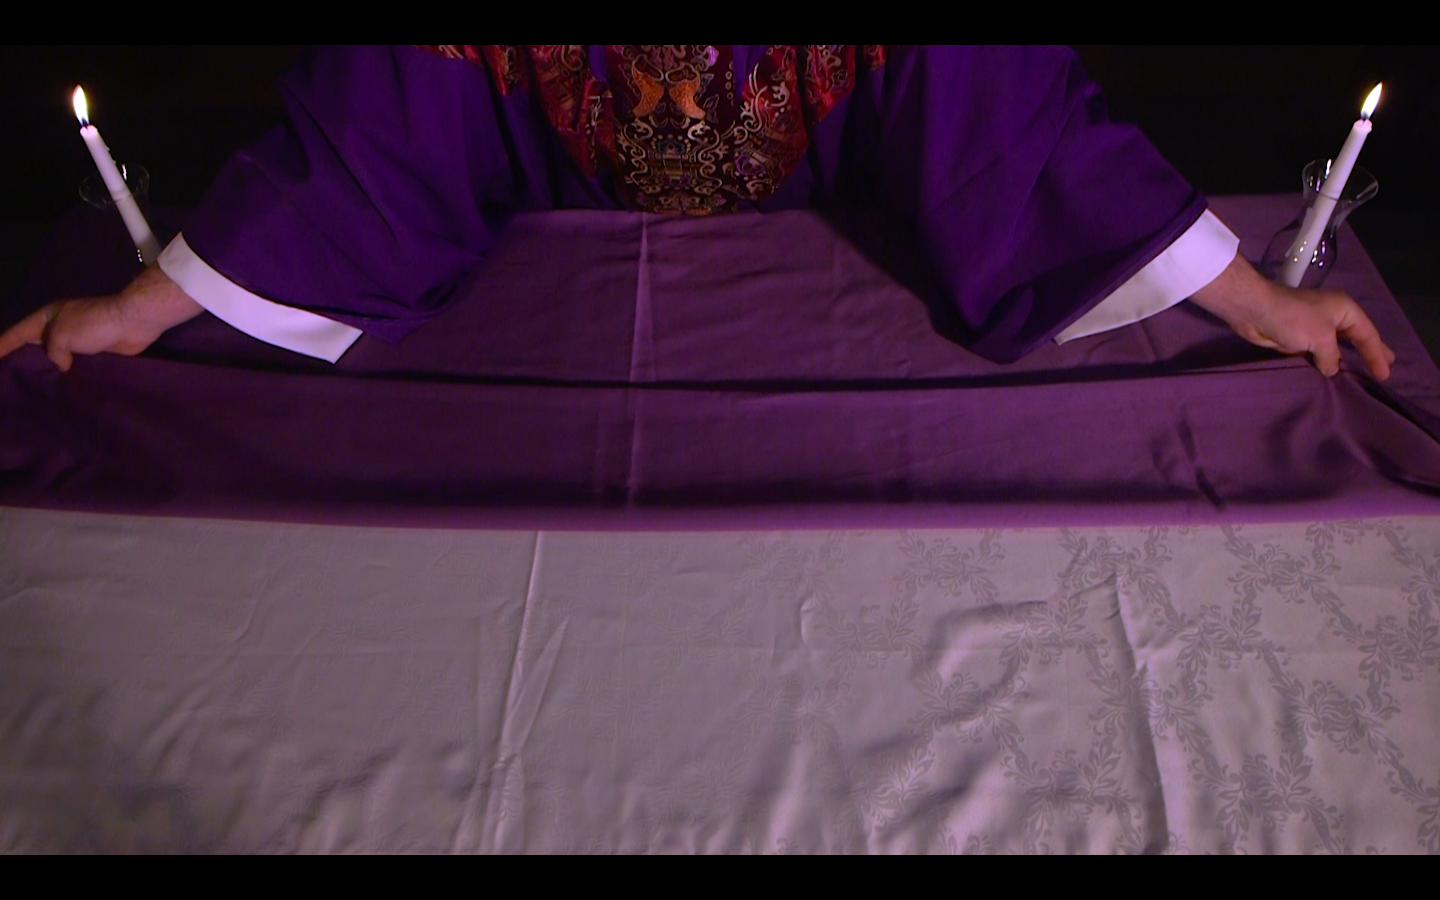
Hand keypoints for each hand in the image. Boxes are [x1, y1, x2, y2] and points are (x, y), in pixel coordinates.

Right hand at [0, 266, 202, 371]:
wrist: (134, 323)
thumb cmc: (94, 324)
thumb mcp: (62, 335)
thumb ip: (52, 353)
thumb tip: (62, 366)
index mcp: (48, 317)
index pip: (18, 332)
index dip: (2, 344)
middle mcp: (60, 327)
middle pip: (35, 346)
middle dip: (22, 360)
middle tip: (10, 377)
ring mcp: (78, 340)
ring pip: (56, 358)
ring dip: (48, 371)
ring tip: (33, 389)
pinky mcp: (94, 352)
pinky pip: (75, 365)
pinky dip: (69, 375)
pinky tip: (63, 390)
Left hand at [1189, 253, 1394, 381]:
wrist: (1255, 311)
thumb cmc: (1293, 318)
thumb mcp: (1320, 338)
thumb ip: (1331, 357)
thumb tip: (1332, 369)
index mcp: (1345, 310)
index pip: (1368, 335)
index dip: (1378, 355)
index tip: (1385, 374)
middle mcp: (1333, 316)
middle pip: (1356, 338)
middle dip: (1370, 352)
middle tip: (1383, 368)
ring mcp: (1314, 327)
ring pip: (1336, 347)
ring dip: (1345, 360)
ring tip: (1359, 373)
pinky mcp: (1298, 337)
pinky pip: (1317, 353)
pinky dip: (1324, 363)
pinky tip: (1329, 373)